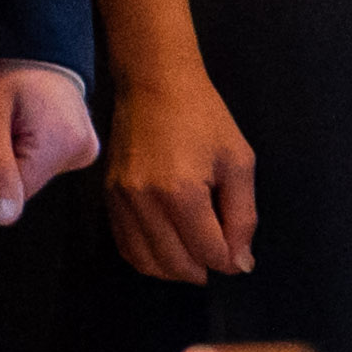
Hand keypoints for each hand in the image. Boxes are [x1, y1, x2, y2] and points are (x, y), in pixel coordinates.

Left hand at [0, 61, 98, 229]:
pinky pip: (46, 162)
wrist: (31, 40)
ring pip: (36, 173)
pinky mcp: (82, 147)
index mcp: (65, 144)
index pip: (17, 191)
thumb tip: (4, 218)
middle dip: (6, 160)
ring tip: (14, 117)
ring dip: (17, 154)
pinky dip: (30, 148)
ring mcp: (86, 149)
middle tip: (0, 122)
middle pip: (29, 182)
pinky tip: (27, 122)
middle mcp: (83, 151)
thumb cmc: (6, 70)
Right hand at [99, 53, 256, 282]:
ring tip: (194, 257)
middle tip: (219, 255)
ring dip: (175, 270)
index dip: (230, 259)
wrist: (154, 82)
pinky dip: (148, 258)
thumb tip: (240, 264)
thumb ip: (243, 217)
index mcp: (181, 192)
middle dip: (204, 269)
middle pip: (176, 264)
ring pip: (146, 262)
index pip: (209, 253)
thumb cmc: (204, 117)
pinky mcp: (108, 196)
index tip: (239, 249)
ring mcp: (121, 200)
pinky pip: (126, 246)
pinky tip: (167, 249)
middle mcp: (144, 201)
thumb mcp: (239, 162)